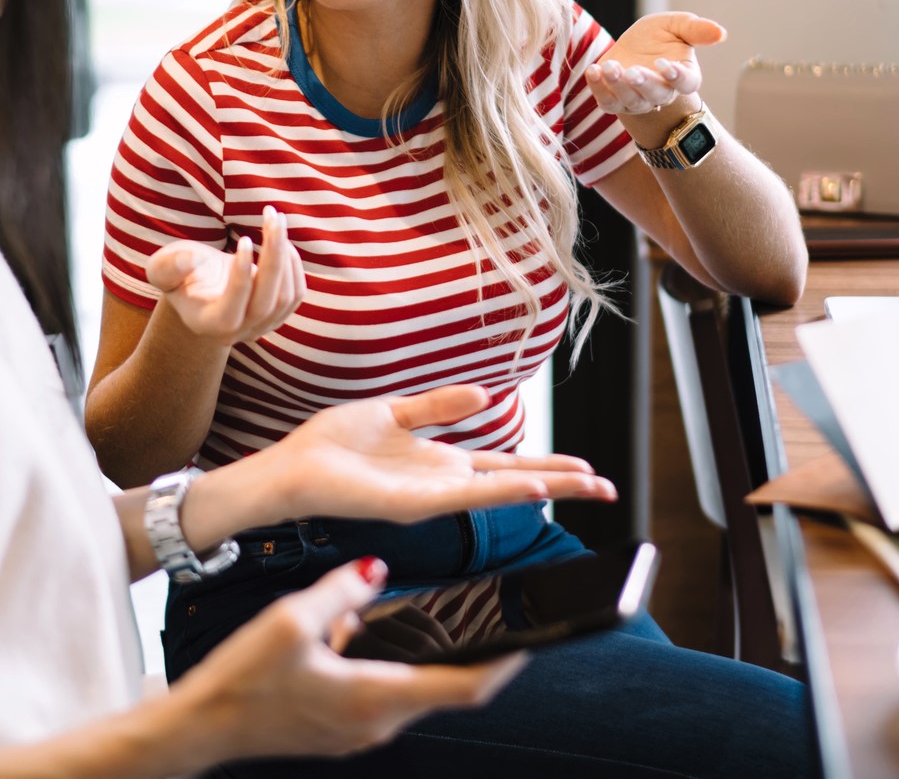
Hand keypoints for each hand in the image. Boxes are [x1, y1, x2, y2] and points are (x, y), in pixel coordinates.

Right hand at [145, 205, 304, 346]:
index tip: (244, 239)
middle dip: (273, 256)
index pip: (231, 311)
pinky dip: (294, 265)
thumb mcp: (163, 267)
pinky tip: (282, 240)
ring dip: (286, 254)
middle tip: (272, 216)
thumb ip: (168, 266)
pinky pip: (296, 294)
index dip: (240, 277)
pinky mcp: (279, 315)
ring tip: (275, 220)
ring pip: (287, 297)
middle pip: (267, 302)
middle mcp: (239, 332)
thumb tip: (188, 260)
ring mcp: (262, 326)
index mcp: (208, 324)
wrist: (200, 286)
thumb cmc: (179, 274)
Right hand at [178, 560, 527, 761]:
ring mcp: (360, 731)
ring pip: (414, 688)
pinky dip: (391, 663)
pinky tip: (357, 634)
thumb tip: (375, 573)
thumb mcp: (290, 621)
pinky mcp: (342, 728)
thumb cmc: (242, 680)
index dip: (506, 663)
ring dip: (425, 655)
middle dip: (473, 652)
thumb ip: (340, 592)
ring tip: (432, 616)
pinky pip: (384, 693)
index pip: (466, 687)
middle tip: (496, 614)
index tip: (532, 637)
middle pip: (447, 687)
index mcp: (376, 697)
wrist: (200, 727)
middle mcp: (377, 722)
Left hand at [256, 385, 616, 522]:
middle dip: (562, 483)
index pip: (506, 465)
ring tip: (587, 485)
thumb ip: (438, 406)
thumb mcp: (392, 412)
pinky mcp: (411, 503)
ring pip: (499, 491)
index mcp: (438, 462)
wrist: (289, 469)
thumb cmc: (331, 445)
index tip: (590, 467)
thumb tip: (484, 393)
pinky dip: (501, 492)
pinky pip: (463, 496)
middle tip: (609, 488)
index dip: (548, 466)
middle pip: (515, 482)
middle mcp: (441, 483)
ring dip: (544, 486)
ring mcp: (430, 496)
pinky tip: (530, 489)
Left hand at [584, 11, 725, 117]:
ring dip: (618, 86)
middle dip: (644, 84)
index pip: (685, 83)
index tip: (663, 64)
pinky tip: (593, 71)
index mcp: (684, 75)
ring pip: (631, 101)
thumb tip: (721, 33)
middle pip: (657, 95)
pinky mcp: (615, 101)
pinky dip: (598, 89)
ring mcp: (637, 100)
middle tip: (633, 72)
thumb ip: (696, 29)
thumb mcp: (676, 25)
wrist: (632, 48)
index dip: (676, 76)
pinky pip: (608, 103)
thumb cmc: (659, 36)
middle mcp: (662, 92)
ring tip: (609, 67)